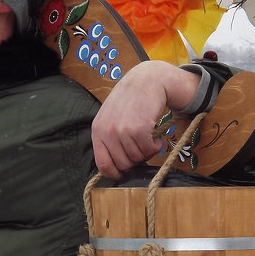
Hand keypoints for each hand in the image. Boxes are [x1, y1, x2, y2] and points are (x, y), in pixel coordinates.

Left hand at [91, 61, 201, 179]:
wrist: (146, 80)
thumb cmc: (130, 100)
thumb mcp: (110, 117)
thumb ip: (109, 138)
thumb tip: (115, 167)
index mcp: (98, 131)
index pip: (102, 164)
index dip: (115, 174)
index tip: (124, 175)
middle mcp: (107, 132)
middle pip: (123, 164)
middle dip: (135, 161)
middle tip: (142, 148)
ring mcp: (122, 131)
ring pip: (137, 158)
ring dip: (147, 152)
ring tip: (149, 139)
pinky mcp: (139, 129)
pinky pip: (148, 150)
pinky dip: (156, 147)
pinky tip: (156, 138)